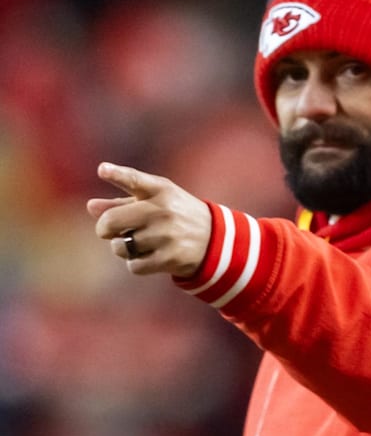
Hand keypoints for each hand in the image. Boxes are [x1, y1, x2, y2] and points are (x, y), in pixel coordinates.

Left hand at [87, 162, 211, 277]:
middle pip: (111, 222)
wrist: (215, 239)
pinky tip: (152, 256)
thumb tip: (91, 206)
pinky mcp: (170, 257)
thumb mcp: (155, 202)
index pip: (135, 180)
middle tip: (114, 231)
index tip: (102, 170)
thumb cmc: (176, 215)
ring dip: (124, 248)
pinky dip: (137, 263)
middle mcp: (164, 210)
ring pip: (119, 247)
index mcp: (161, 190)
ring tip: (143, 243)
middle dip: (105, 229)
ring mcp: (167, 234)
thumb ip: (122, 203)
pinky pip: (133, 265)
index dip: (117, 174)